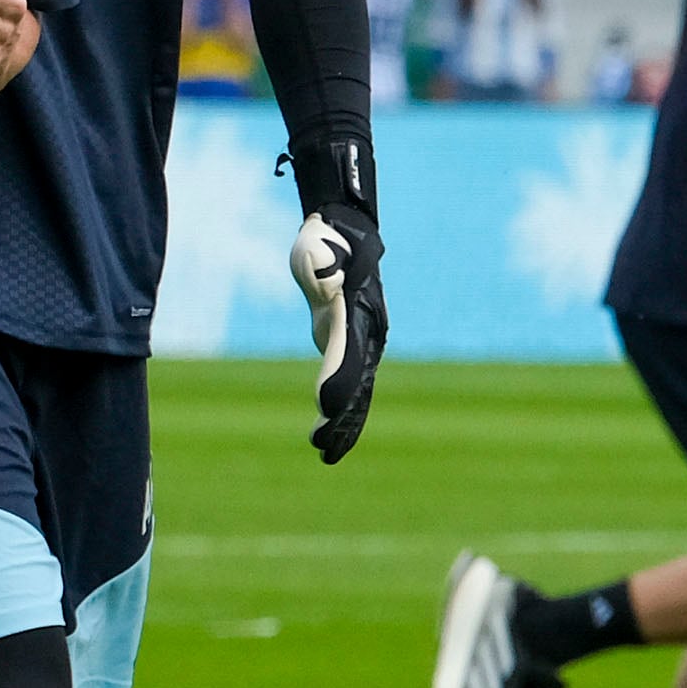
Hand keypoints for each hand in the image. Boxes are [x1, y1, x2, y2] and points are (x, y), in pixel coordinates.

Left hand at [294, 204, 385, 461]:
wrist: (345, 232)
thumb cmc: (329, 239)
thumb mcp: (319, 249)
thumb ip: (322, 265)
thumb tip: (324, 274)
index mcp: (359, 313)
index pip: (348, 355)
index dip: (338, 382)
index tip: (327, 409)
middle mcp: (367, 333)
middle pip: (357, 384)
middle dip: (342, 419)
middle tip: (322, 448)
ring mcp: (361, 342)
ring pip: (357, 392)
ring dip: (343, 425)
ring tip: (325, 455)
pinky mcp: (350, 346)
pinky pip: (350, 385)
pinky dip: (342, 412)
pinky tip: (328, 436)